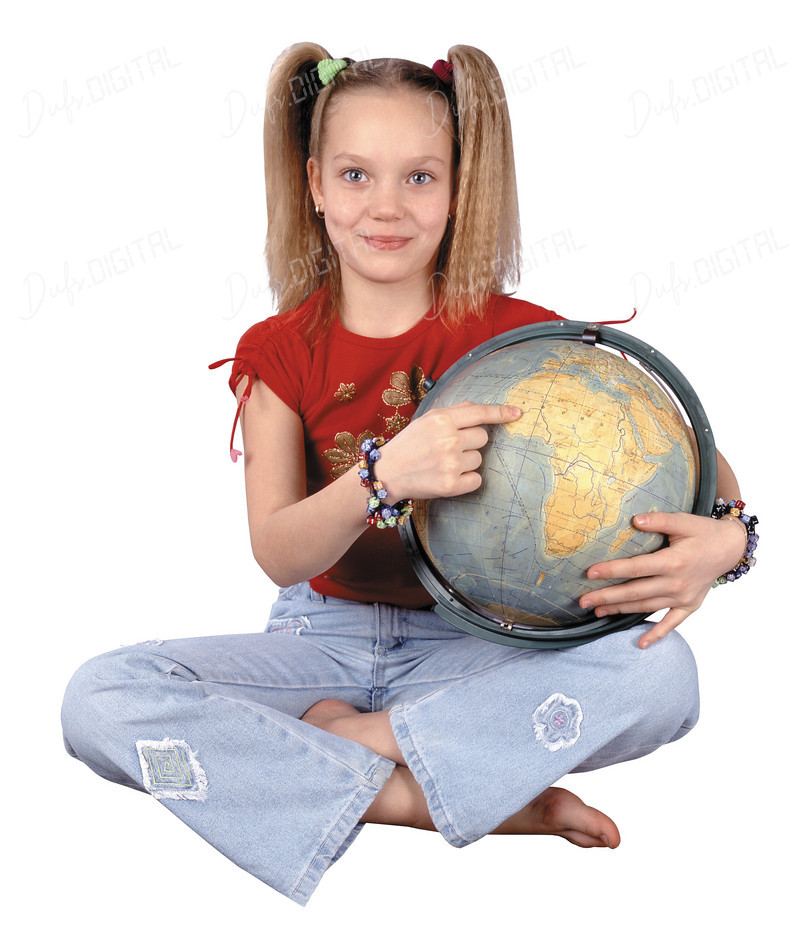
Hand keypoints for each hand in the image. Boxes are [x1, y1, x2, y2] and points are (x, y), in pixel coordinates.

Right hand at [375, 402, 521, 501]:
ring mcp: (450, 463)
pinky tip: (449, 476)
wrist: (387, 473)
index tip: (517, 413)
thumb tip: (482, 411)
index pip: (480, 413)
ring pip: (479, 459)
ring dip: (466, 461)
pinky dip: (467, 479)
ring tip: (444, 462)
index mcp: (441, 420)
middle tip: (450, 447)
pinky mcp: (451, 485)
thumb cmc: (409, 444)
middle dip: (472, 442)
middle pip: (483, 438)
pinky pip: (476, 479)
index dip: (501, 413)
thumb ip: (454, 412)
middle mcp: (448, 440)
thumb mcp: (426, 420)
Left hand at [579, 511, 747, 648]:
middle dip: (607, 597)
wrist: (731, 548)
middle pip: (636, 592)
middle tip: (583, 601)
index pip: (636, 568)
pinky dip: (657, 635)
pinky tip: (641, 644)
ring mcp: (683, 597)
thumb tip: (635, 520)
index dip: (612, 571)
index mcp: (673, 562)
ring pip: (646, 607)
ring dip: (621, 611)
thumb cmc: (704, 532)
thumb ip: (659, 521)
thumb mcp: (684, 521)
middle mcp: (677, 583)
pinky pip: (671, 624)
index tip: (590, 574)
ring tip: (597, 612)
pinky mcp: (689, 605)